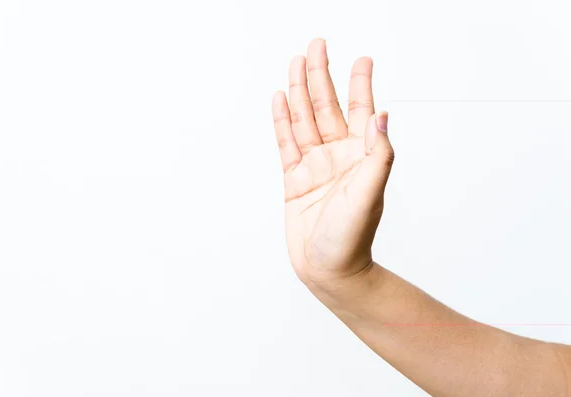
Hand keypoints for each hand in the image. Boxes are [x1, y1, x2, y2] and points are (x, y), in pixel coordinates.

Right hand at [272, 39, 394, 286]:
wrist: (328, 269)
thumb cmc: (352, 237)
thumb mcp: (369, 193)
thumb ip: (377, 153)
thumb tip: (383, 115)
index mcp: (360, 156)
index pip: (361, 111)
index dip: (360, 84)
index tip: (362, 59)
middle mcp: (338, 156)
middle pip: (326, 107)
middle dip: (321, 75)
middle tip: (316, 45)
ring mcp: (315, 166)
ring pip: (304, 120)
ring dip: (299, 91)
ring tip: (295, 64)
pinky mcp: (294, 178)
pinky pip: (286, 143)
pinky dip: (282, 121)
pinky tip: (281, 99)